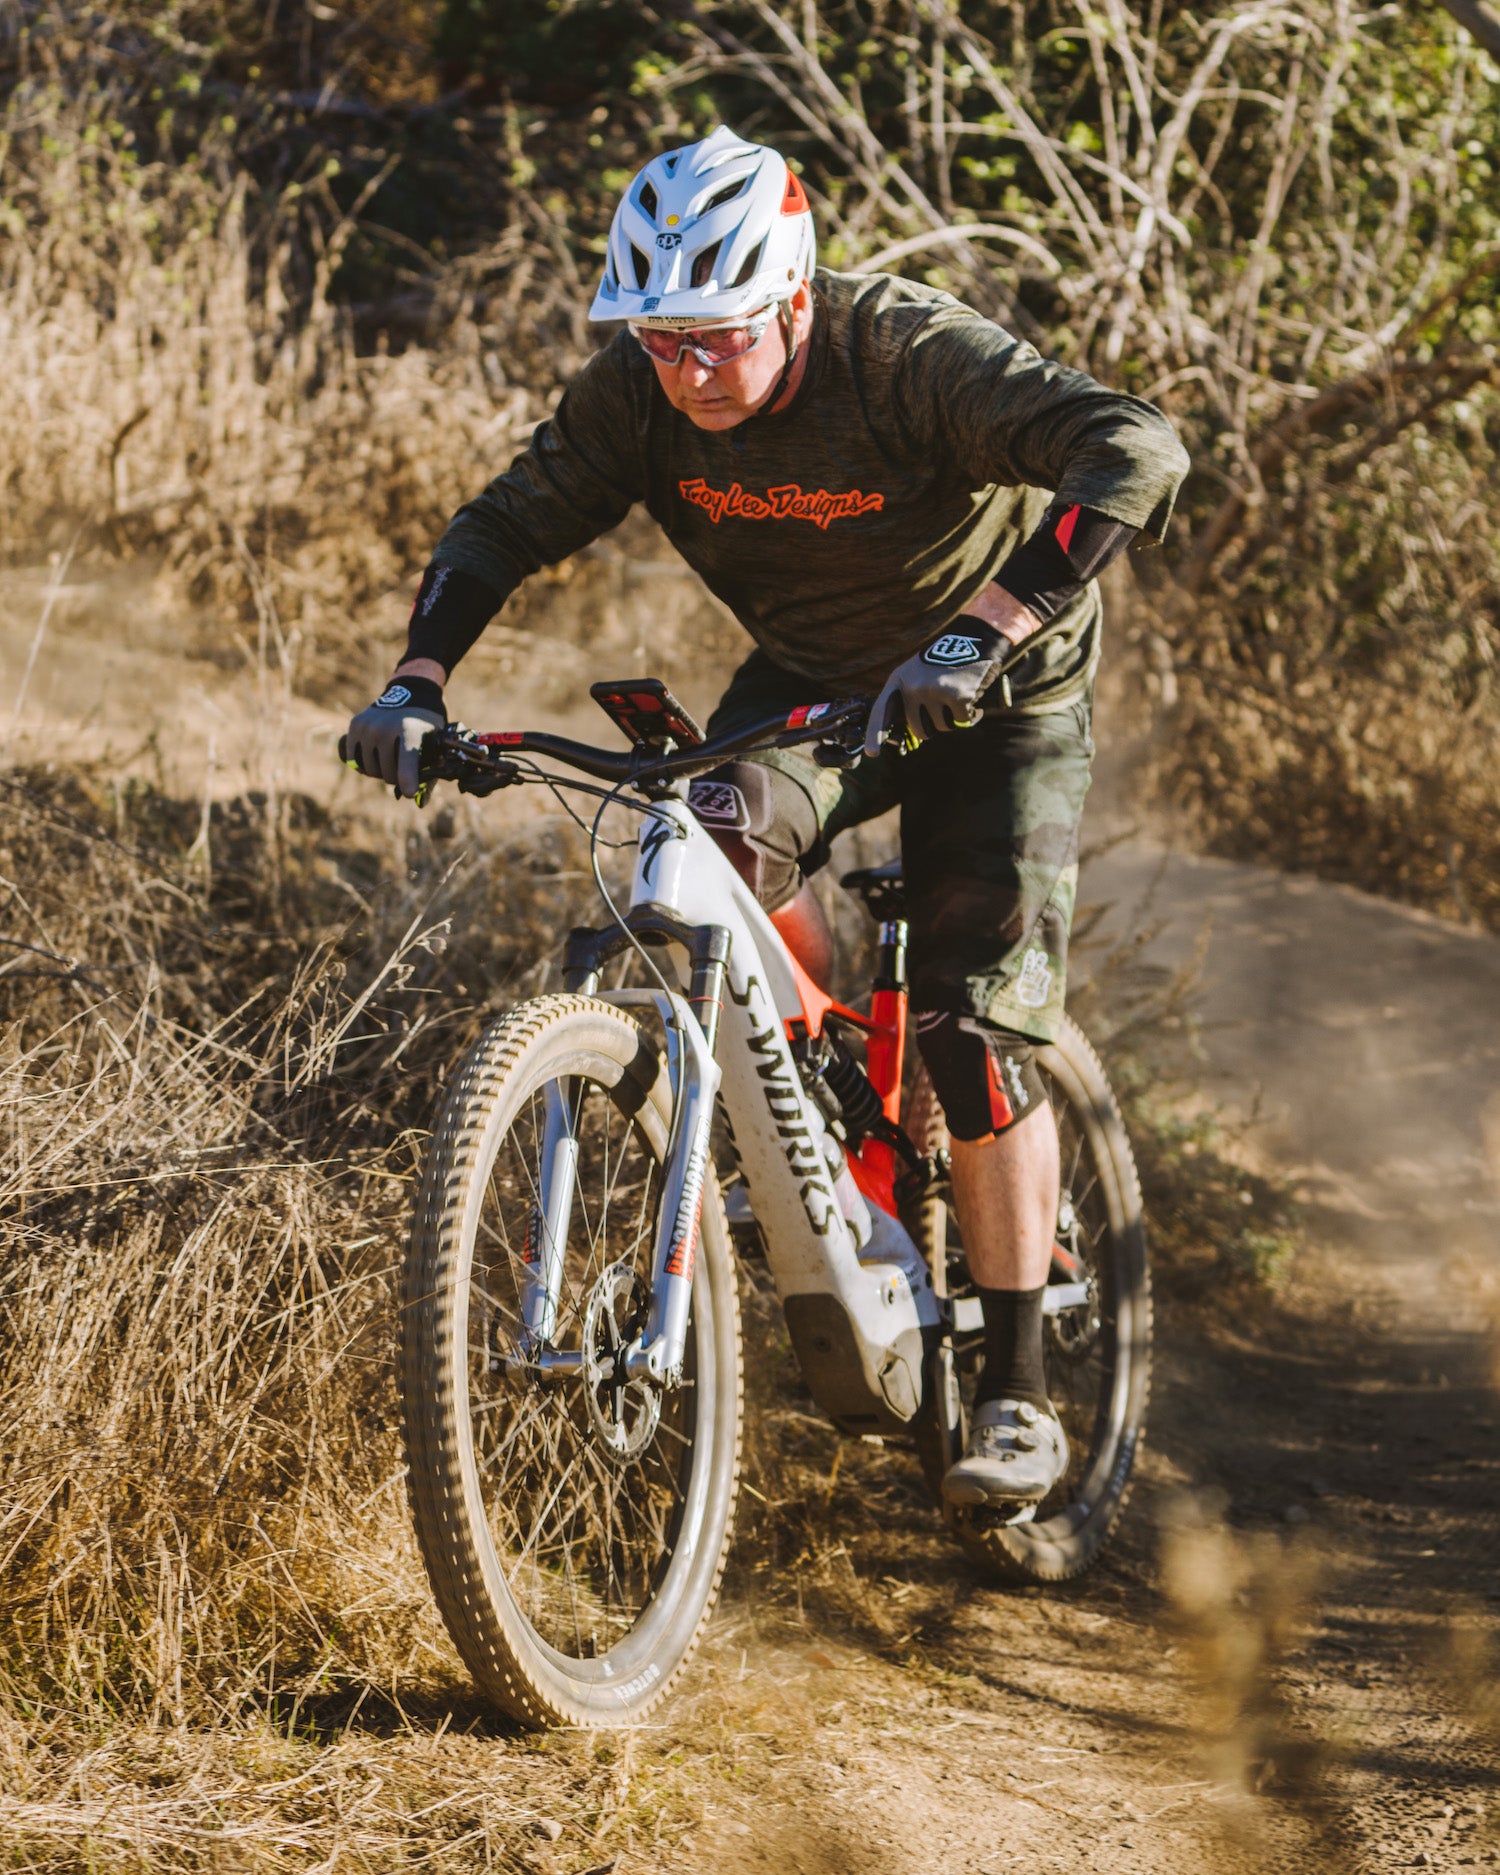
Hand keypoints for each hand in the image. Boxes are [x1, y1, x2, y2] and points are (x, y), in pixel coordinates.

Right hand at [341, 674, 446, 798]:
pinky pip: (354, 759)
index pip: (406, 764)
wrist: (411, 693)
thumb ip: (430, 772)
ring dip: (379, 772)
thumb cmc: (427, 725)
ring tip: (390, 762)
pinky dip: (364, 763)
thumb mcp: (436, 744)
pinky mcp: (355, 726)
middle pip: (387, 773)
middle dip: (396, 778)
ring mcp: (368, 727)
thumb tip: (419, 803)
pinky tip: (374, 757)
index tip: (409, 793)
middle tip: (402, 770)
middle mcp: (385, 728)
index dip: (408, 782)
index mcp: (409, 732)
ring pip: (369, 769)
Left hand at [865, 620, 1008, 757]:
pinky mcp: (955, 696)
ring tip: (959, 695)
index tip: (872, 753)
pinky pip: (962, 722)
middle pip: (919, 729)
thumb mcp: (920, 673)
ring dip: (954, 718)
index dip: (875, 733)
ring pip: (943, 727)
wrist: (976, 639)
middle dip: (934, 727)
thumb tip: (915, 732)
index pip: (882, 710)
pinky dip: (971, 714)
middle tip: (945, 710)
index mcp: (900, 679)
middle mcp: (912, 686)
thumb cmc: (948, 662)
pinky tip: (972, 695)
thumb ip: (911, 697)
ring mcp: (933, 690)